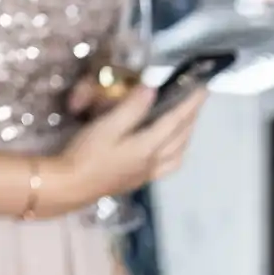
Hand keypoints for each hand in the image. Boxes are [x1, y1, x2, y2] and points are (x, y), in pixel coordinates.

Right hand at [48, 84, 205, 210]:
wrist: (70, 186)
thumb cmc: (85, 155)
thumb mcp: (106, 127)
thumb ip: (131, 108)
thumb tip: (152, 88)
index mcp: (148, 147)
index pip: (176, 121)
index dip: (191, 103)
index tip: (203, 88)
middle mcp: (153, 161)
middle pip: (181, 138)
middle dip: (192, 117)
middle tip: (197, 100)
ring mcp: (146, 173)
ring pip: (178, 154)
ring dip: (186, 135)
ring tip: (186, 122)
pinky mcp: (137, 180)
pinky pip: (168, 164)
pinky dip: (176, 151)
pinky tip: (168, 147)